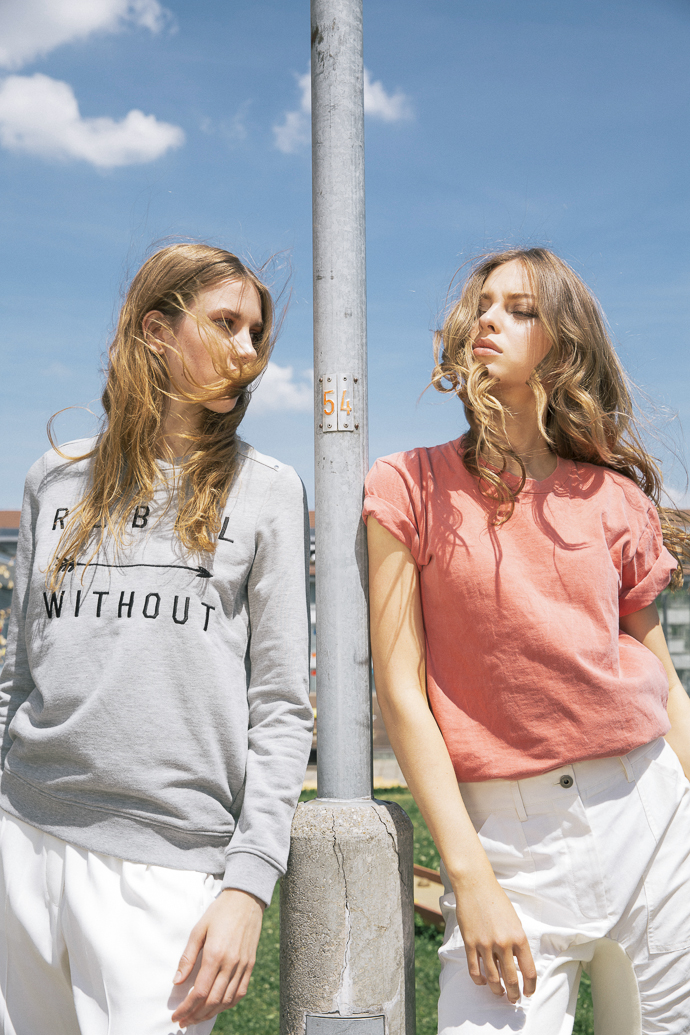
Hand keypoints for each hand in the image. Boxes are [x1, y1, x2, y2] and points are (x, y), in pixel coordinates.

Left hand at [171, 887, 264, 1025]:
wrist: (246, 899)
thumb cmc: (219, 912)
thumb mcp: (198, 930)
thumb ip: (187, 957)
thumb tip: (176, 981)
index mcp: (215, 954)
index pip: (200, 992)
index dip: (186, 1008)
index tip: (176, 1016)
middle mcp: (231, 963)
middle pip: (213, 1001)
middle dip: (196, 1015)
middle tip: (184, 1022)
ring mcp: (243, 965)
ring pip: (227, 1000)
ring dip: (211, 1013)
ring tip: (197, 1018)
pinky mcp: (250, 964)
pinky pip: (240, 992)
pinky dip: (228, 1004)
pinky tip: (218, 1007)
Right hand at [454, 870, 536, 1004]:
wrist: (475, 885)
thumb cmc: (497, 901)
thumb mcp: (514, 921)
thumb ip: (517, 943)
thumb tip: (516, 964)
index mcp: (519, 937)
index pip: (529, 971)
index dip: (530, 987)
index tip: (528, 993)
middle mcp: (503, 943)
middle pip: (511, 980)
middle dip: (514, 994)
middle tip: (514, 1000)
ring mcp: (485, 944)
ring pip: (493, 979)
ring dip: (497, 991)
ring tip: (500, 993)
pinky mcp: (470, 943)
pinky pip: (474, 970)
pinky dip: (480, 980)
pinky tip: (483, 982)